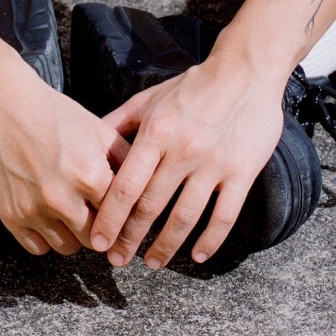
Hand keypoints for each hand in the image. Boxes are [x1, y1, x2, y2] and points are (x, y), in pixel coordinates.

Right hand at [0, 49, 116, 256]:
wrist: (3, 104)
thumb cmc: (53, 113)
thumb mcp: (98, 129)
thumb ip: (124, 159)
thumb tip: (146, 182)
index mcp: (90, 175)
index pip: (118, 216)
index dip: (121, 216)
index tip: (120, 218)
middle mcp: (62, 198)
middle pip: (95, 239)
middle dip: (100, 230)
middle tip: (96, 218)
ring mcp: (34, 209)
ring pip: (67, 247)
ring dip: (73, 235)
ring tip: (71, 216)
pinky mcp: (10, 216)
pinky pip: (37, 248)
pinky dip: (45, 238)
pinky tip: (48, 219)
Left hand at [89, 55, 285, 268]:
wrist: (245, 72)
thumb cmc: (193, 86)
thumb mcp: (149, 99)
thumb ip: (119, 123)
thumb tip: (90, 144)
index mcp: (156, 133)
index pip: (125, 186)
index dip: (110, 219)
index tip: (98, 241)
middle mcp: (182, 151)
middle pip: (150, 207)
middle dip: (130, 239)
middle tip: (118, 260)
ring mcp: (213, 165)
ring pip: (184, 217)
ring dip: (166, 246)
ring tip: (152, 263)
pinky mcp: (241, 172)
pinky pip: (224, 215)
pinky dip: (210, 240)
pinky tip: (197, 256)